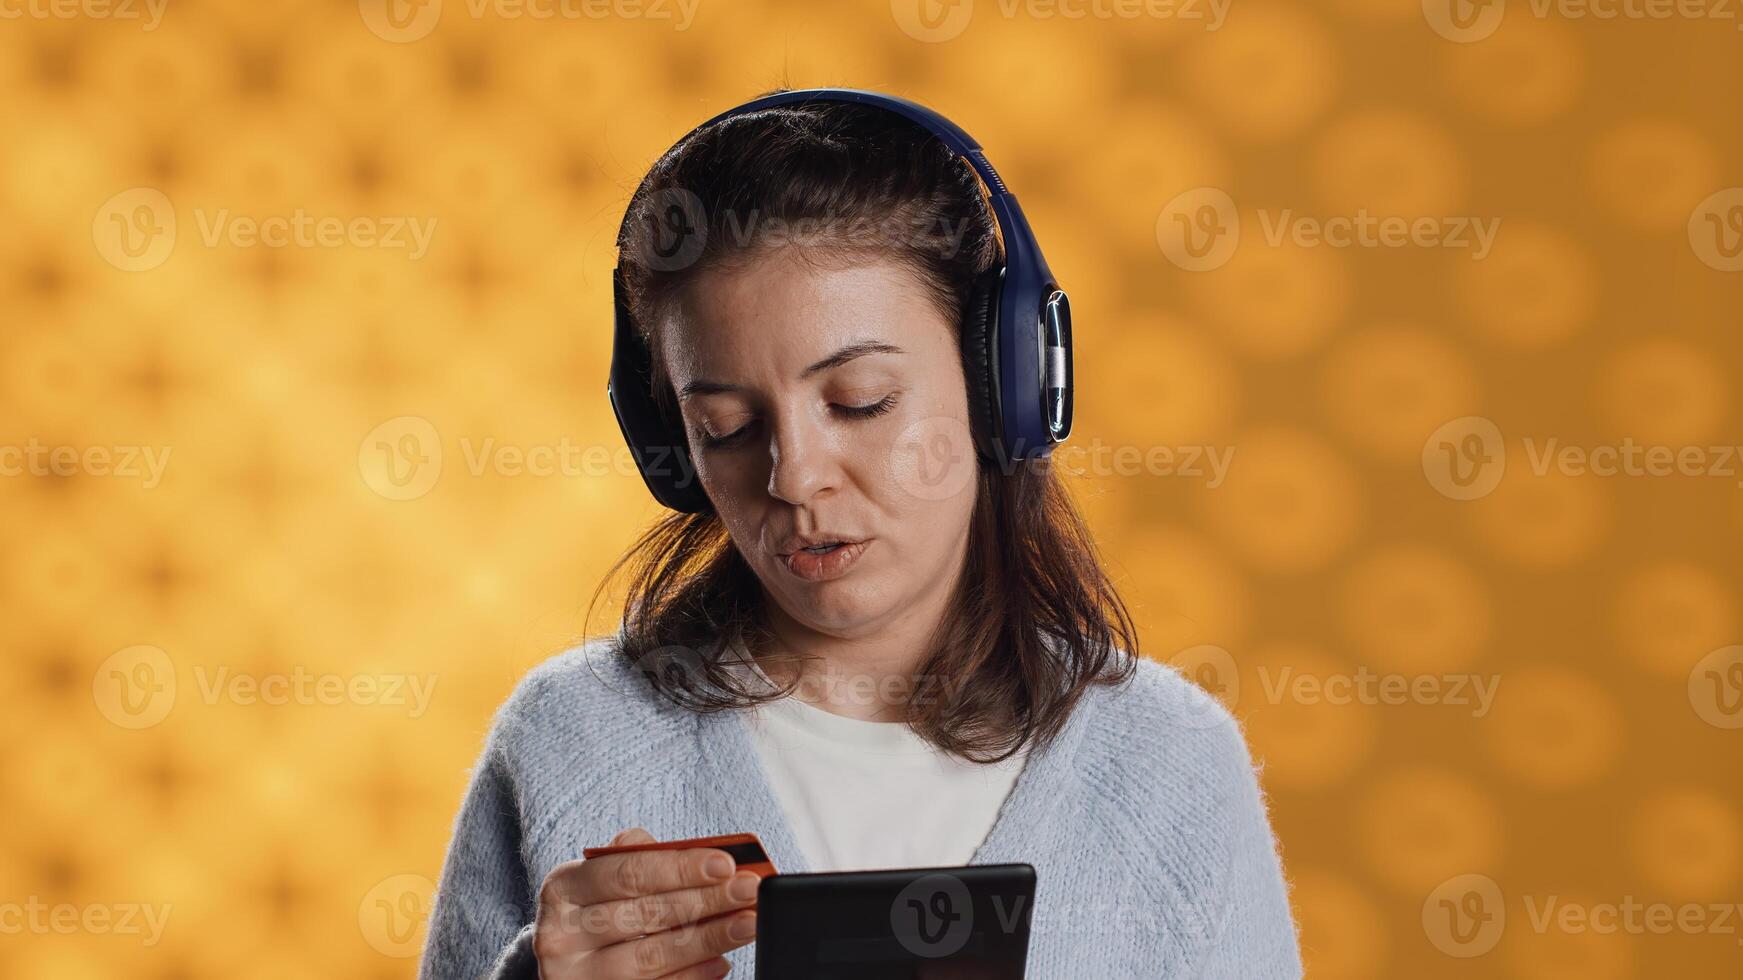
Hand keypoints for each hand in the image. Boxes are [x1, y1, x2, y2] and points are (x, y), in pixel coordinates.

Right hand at [532, 827, 758, 978]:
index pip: (627, 873)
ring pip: (653, 956)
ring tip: (746, 923)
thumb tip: (700, 853)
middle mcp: (561, 935)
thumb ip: (639, 856)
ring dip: (709, 939)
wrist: (566, 963)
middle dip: (705, 900)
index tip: (726, 864)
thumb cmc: (597, 907)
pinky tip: (722, 961)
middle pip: (645, 915)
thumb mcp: (602, 877)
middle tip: (748, 890)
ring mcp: (577, 976)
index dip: (679, 868)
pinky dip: (693, 976)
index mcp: (562, 888)